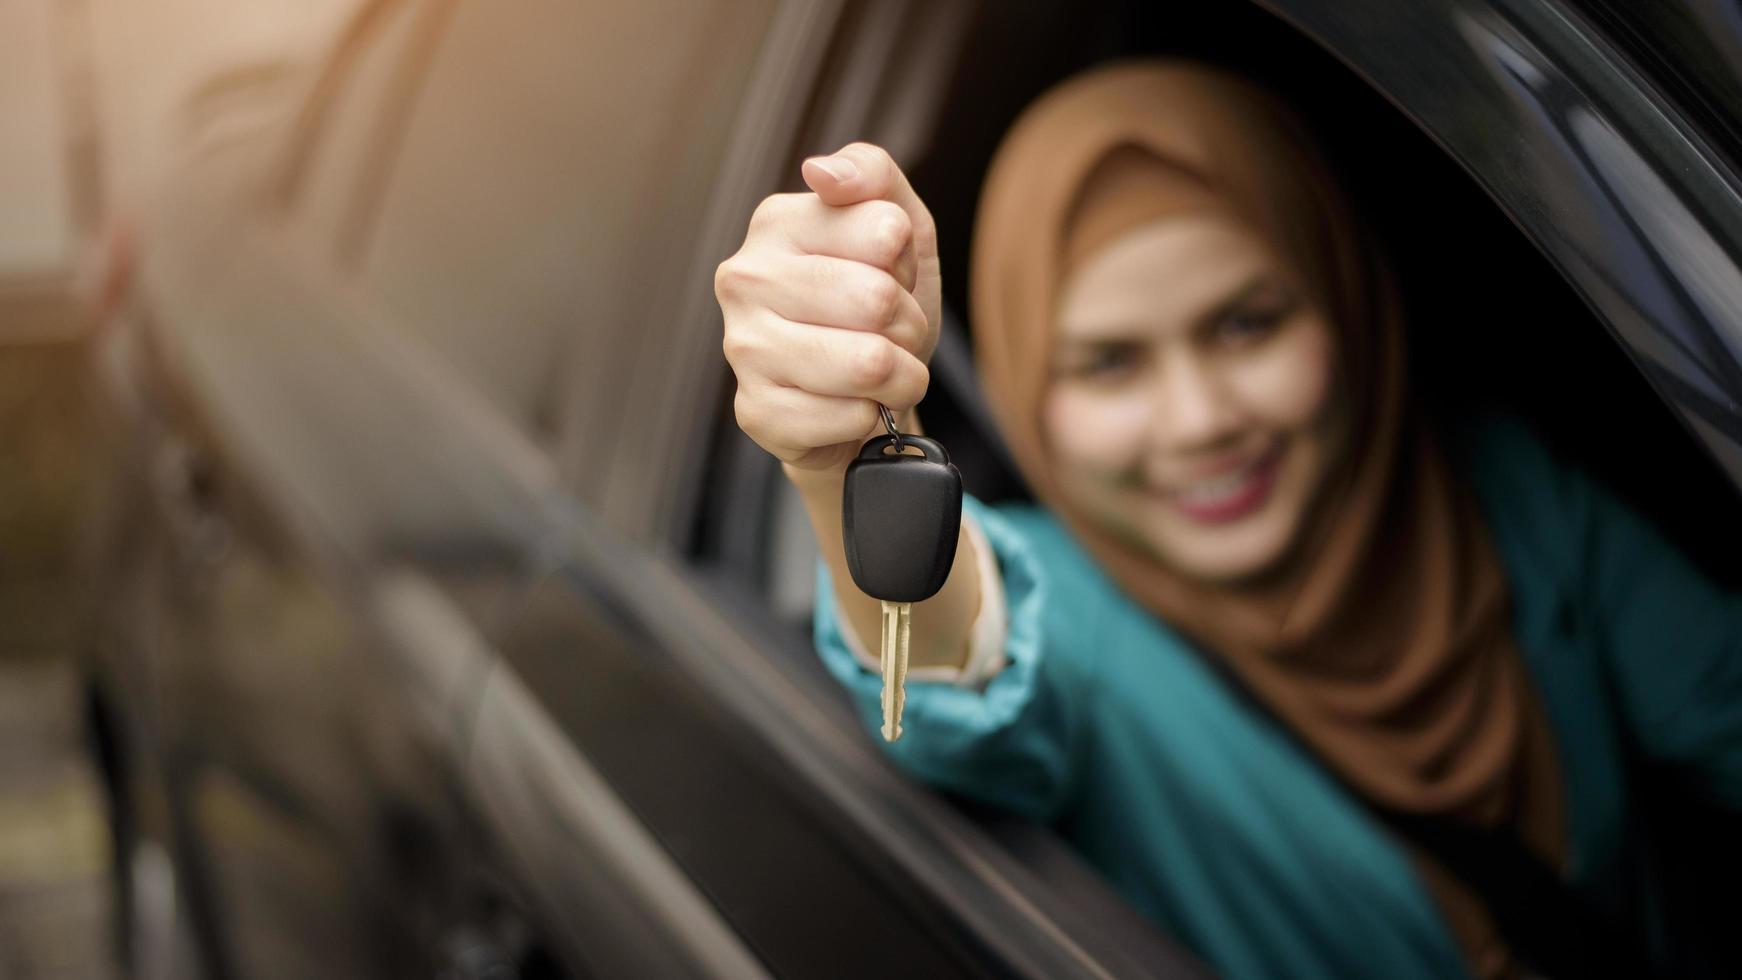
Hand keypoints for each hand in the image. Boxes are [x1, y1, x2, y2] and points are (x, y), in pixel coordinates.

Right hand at [716, 142, 941, 472]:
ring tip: (880, 373)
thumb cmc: (879, 307)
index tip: (888, 276)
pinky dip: (870, 417)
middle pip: (877, 300)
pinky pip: (852, 417)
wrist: (863, 394)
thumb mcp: (899, 227)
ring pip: (869, 363)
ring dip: (899, 376)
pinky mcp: (756, 412)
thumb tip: (821, 171)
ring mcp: (743, 349)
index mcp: (776, 223)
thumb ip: (871, 175)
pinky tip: (848, 406)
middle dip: (907, 325)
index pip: (885, 231)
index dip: (906, 264)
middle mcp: (745, 280)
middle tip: (889, 333)